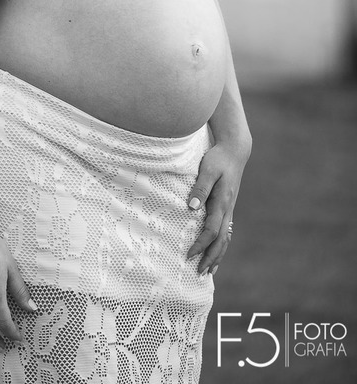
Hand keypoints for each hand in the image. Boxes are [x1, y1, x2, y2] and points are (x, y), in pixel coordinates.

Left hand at [186, 139, 249, 274]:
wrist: (234, 151)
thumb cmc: (218, 159)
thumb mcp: (208, 170)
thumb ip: (200, 188)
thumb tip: (191, 208)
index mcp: (222, 203)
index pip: (211, 231)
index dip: (200, 245)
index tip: (189, 255)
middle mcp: (227, 210)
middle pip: (221, 241)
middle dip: (210, 258)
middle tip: (199, 273)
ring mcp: (229, 209)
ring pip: (225, 238)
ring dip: (217, 255)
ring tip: (209, 270)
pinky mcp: (227, 207)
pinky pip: (225, 231)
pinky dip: (220, 245)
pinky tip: (215, 251)